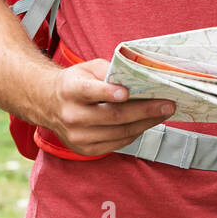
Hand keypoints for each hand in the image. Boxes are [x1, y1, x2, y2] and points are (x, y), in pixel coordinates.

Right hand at [42, 58, 174, 155]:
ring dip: (146, 123)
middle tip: (167, 104)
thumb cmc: (74, 83)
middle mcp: (72, 115)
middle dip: (145, 110)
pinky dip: (135, 133)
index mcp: (71, 90)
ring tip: (163, 113)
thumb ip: (110, 71)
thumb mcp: (88, 68)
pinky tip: (147, 123)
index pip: (90, 91)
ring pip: (119, 132)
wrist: (48, 104)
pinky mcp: (85, 149)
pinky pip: (117, 143)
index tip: (127, 92)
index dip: (108, 92)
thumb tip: (139, 78)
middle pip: (113, 116)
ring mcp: (77, 136)